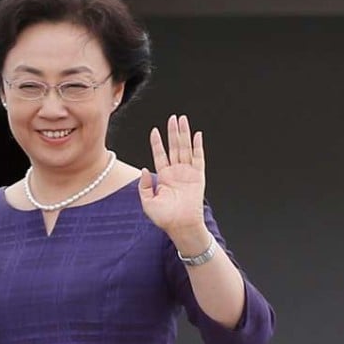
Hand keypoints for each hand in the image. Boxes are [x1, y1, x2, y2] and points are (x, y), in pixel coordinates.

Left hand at [139, 115, 209, 250]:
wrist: (181, 226)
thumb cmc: (164, 218)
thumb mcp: (147, 202)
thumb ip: (144, 186)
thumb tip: (144, 170)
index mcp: (164, 177)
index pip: (160, 155)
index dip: (157, 143)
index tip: (154, 131)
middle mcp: (176, 172)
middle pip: (174, 147)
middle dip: (172, 132)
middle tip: (172, 118)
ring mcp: (188, 173)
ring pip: (185, 149)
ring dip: (183, 134)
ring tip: (182, 120)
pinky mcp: (198, 176)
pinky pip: (199, 158)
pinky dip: (198, 146)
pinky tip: (196, 135)